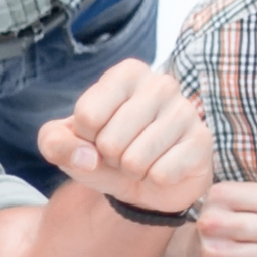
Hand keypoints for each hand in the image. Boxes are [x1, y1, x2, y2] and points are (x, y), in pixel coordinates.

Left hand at [38, 59, 212, 215]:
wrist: (148, 183)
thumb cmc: (106, 155)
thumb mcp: (68, 146)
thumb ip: (54, 142)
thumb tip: (86, 156)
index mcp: (126, 73)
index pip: (86, 115)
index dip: (85, 138)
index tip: (99, 136)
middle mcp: (161, 83)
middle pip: (110, 140)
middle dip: (109, 159)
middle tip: (122, 154)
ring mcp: (186, 111)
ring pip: (136, 160)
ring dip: (132, 172)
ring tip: (141, 162)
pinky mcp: (202, 142)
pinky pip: (162, 174)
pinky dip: (154, 181)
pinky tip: (162, 170)